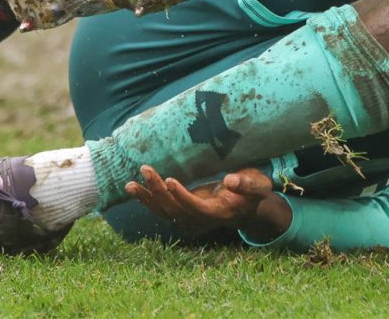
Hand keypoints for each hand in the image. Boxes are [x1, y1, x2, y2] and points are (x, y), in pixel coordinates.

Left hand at [124, 165, 278, 235]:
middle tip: (146, 169)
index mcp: (218, 212)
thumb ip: (247, 184)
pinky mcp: (182, 211)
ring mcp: (189, 218)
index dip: (182, 196)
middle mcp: (200, 219)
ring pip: (164, 211)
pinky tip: (134, 188)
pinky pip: (162, 208)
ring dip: (146, 198)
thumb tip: (231, 180)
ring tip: (130, 184)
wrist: (246, 207)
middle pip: (175, 209)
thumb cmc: (253, 192)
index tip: (170, 181)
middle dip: (158, 191)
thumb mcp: (258, 186)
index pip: (196, 207)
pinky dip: (147, 199)